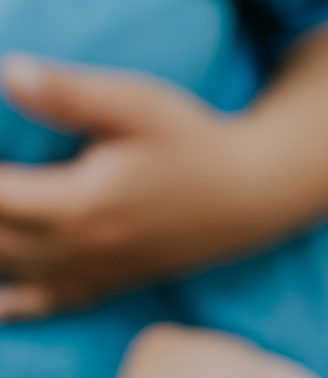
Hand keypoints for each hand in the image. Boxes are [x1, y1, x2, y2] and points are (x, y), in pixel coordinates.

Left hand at [0, 56, 270, 317]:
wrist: (253, 197)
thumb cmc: (195, 141)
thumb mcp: (137, 104)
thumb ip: (71, 92)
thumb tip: (10, 72)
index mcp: (79, 204)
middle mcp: (78, 250)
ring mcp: (91, 273)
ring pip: (7, 275)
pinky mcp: (105, 283)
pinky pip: (43, 304)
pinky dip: (7, 305)